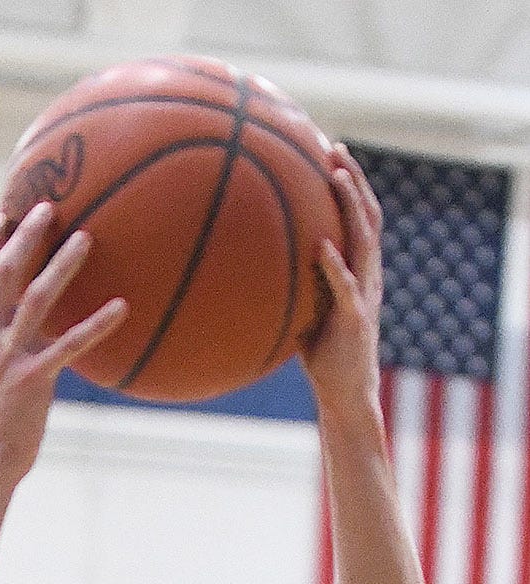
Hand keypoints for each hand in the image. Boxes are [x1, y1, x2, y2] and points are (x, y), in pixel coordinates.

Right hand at [0, 202, 125, 484]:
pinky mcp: (33, 381)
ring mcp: (7, 358)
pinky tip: (121, 307)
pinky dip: (96, 324)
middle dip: (24, 236)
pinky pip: (70, 345)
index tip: (4, 216)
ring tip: (86, 238)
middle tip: (49, 208)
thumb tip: (14, 321)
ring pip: (35, 298)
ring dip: (62, 265)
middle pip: (3, 273)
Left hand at [300, 147, 384, 420]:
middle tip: (336, 148)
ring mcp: (364, 296)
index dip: (351, 186)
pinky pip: (346, 288)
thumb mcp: (305, 313)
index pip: (360, 219)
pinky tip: (321, 246)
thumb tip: (254, 269)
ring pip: (364, 240)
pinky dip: (335, 266)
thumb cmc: (323, 358)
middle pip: (368, 216)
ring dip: (352, 206)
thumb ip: (294, 287)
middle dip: (354, 180)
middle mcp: (367, 277)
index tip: (332, 154)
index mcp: (359, 272)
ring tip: (335, 177)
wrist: (346, 395)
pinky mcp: (355, 320)